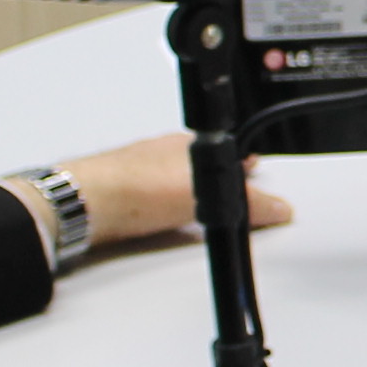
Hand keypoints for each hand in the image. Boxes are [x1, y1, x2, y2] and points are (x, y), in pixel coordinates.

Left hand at [54, 132, 291, 247]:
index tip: (258, 167)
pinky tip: (166, 221)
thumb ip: (248, 204)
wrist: (86, 202)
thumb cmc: (137, 185)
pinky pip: (154, 200)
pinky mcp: (124, 196)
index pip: (228, 148)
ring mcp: (141, 174)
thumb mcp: (207, 195)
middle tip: (233, 194)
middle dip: (220, 179)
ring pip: (175, 182)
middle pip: (202, 164)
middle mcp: (164, 155)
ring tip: (202, 213)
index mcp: (188, 144)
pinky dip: (166, 209)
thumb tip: (280, 208)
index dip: (246, 161)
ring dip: (190, 196)